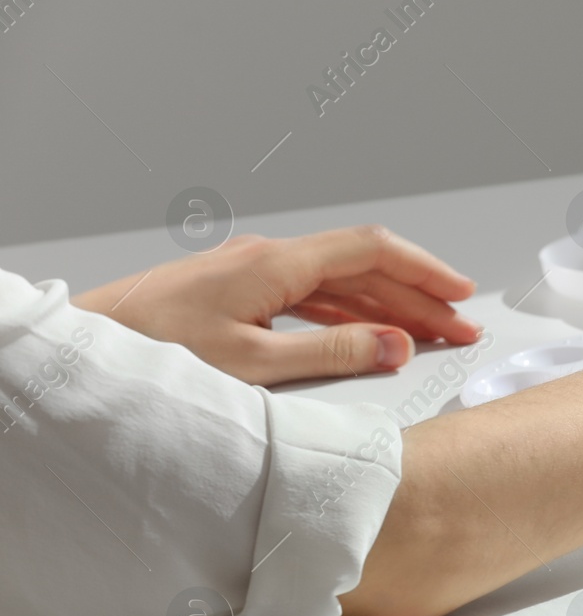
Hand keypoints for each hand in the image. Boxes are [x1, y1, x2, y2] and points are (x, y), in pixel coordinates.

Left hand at [74, 224, 480, 385]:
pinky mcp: (237, 292)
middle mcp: (266, 258)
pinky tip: (367, 333)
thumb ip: (331, 355)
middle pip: (362, 267)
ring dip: (387, 306)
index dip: (424, 271)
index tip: (460, 294)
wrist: (89, 347)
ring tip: (426, 333)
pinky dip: (349, 314)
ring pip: (338, 282)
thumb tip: (394, 346)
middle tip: (458, 325)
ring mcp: (250, 272)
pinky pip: (311, 296)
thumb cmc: (153, 353)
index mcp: (274, 263)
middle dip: (416, 295)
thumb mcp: (253, 365)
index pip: (372, 250)